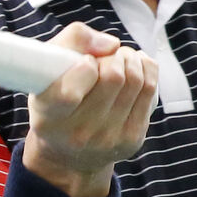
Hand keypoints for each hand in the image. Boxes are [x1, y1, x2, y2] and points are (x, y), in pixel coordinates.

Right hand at [22, 23, 157, 196]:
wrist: (68, 154)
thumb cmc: (56, 99)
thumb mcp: (46, 70)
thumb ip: (71, 41)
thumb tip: (111, 44)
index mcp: (49, 116)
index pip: (70, 93)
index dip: (85, 65)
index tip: (85, 61)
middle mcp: (78, 133)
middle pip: (113, 76)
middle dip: (113, 56)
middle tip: (106, 56)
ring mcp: (108, 139)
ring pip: (136, 80)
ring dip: (130, 60)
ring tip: (119, 60)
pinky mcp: (132, 140)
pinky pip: (150, 90)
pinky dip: (145, 69)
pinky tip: (134, 68)